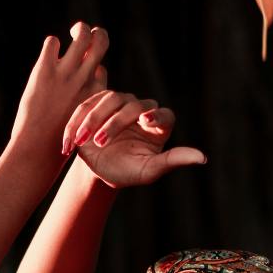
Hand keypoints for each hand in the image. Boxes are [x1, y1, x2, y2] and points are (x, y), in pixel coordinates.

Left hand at [10, 22, 108, 159]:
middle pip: (101, 41)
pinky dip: (51, 45)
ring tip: (70, 32)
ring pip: (83, 34)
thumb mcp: (80, 126)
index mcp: (97, 94)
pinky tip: (47, 55)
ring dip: (79, 28)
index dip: (93, 68)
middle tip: (79, 35)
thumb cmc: (57, 143)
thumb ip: (81, 109)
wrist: (38, 149)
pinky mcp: (46, 70)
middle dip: (94, 33)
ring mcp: (66, 73)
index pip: (101, 69)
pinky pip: (52, 42)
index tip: (82, 76)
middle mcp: (85, 79)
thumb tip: (79, 98)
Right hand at [63, 89, 206, 187]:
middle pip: (131, 105)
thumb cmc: (127, 172)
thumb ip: (173, 161)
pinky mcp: (96, 103)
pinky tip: (70, 140)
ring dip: (94, 119)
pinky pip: (87, 104)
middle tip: (102, 142)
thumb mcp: (149, 170)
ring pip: (109, 99)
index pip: (164, 115)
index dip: (156, 115)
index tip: (147, 120)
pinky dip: (77, 120)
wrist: (99, 171)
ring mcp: (118, 103)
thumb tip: (202, 158)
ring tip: (83, 139)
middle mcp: (140, 110)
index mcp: (158, 125)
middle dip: (115, 123)